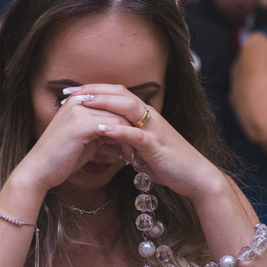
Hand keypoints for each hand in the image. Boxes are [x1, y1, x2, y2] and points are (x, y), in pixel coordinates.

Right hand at [12, 92, 133, 193]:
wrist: (40, 169)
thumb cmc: (62, 156)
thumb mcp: (86, 138)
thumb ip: (103, 129)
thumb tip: (126, 132)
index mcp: (78, 100)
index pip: (112, 101)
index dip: (126, 120)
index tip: (136, 139)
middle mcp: (78, 100)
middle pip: (118, 107)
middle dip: (132, 129)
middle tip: (138, 149)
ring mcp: (79, 110)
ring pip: (119, 117)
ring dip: (130, 138)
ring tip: (132, 156)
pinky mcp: (81, 124)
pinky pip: (114, 128)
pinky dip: (124, 143)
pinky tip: (125, 157)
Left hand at [65, 84, 224, 200]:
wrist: (196, 177)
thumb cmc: (168, 163)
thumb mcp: (141, 149)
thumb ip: (123, 141)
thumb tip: (102, 140)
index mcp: (144, 115)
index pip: (117, 93)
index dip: (94, 89)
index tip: (71, 91)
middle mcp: (149, 117)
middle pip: (120, 94)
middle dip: (94, 90)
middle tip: (69, 92)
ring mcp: (154, 129)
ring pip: (128, 108)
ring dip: (104, 103)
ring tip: (83, 103)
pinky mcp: (157, 145)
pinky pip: (137, 134)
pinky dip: (119, 130)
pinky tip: (102, 128)